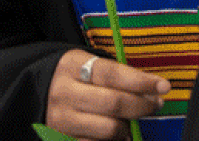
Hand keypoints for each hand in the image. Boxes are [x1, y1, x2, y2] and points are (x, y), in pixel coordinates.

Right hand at [45, 49, 169, 139]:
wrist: (35, 92)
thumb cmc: (73, 77)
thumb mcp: (87, 64)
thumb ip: (115, 75)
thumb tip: (151, 91)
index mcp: (72, 67)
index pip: (113, 74)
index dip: (141, 81)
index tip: (163, 86)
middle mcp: (65, 93)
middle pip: (114, 103)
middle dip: (141, 106)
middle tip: (155, 104)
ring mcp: (62, 120)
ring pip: (109, 129)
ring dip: (127, 127)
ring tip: (130, 121)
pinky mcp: (61, 139)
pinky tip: (117, 133)